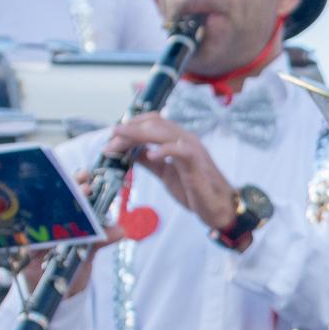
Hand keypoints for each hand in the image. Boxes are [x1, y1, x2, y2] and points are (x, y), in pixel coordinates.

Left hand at [106, 111, 238, 228]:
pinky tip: (150, 155)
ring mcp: (192, 149)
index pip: (152, 121)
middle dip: (128, 130)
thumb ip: (149, 161)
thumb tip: (129, 151)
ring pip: (163, 132)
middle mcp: (185, 139)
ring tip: (119, 143)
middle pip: (154, 123)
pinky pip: (180, 150)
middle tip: (110, 141)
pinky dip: (164, 150)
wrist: (218, 208)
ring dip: (137, 135)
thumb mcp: (165, 173)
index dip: (131, 125)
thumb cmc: (194, 191)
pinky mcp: (197, 163)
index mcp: (178, 139)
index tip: (112, 136)